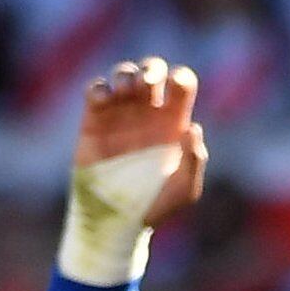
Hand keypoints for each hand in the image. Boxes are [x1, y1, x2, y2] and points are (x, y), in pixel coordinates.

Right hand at [73, 58, 205, 227]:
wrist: (117, 221)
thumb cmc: (154, 207)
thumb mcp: (183, 191)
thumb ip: (194, 161)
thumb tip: (192, 128)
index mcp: (172, 121)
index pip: (181, 84)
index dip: (180, 79)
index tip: (176, 89)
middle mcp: (147, 111)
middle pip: (152, 70)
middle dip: (151, 69)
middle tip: (146, 85)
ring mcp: (120, 113)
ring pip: (123, 73)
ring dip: (125, 74)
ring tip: (125, 91)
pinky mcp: (94, 120)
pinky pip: (95, 90)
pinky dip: (98, 88)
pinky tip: (103, 101)